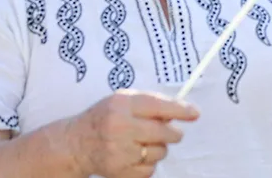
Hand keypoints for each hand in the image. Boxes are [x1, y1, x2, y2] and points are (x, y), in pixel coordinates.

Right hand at [67, 90, 198, 177]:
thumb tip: (183, 111)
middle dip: (173, 132)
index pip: (158, 106)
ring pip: (160, 152)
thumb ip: (151, 103)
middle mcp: (120, 127)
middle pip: (165, 133)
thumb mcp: (123, 100)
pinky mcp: (120, 172)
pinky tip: (134, 156)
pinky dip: (148, 163)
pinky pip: (150, 169)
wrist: (76, 144)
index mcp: (122, 105)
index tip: (195, 113)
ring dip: (158, 148)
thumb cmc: (106, 117)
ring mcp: (119, 152)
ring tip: (142, 143)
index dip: (180, 110)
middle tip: (169, 132)